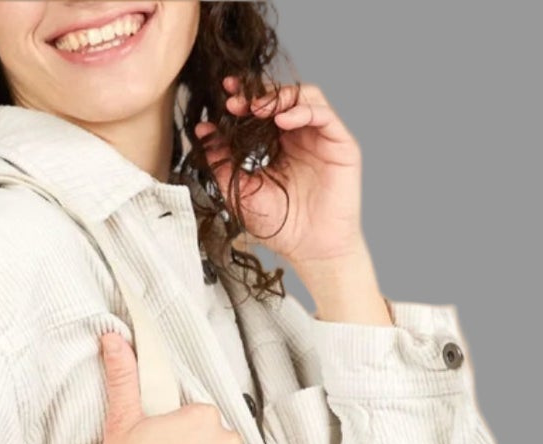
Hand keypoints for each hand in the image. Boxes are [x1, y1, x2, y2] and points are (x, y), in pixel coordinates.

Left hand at [195, 77, 391, 324]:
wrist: (311, 250)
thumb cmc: (281, 226)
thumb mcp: (242, 192)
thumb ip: (222, 164)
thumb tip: (202, 133)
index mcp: (279, 144)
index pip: (262, 111)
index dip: (244, 100)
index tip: (223, 97)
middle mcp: (301, 136)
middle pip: (281, 98)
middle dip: (257, 94)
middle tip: (234, 100)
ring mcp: (321, 138)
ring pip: (304, 97)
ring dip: (278, 97)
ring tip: (256, 108)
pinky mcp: (340, 144)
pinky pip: (323, 114)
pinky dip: (302, 110)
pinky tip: (281, 120)